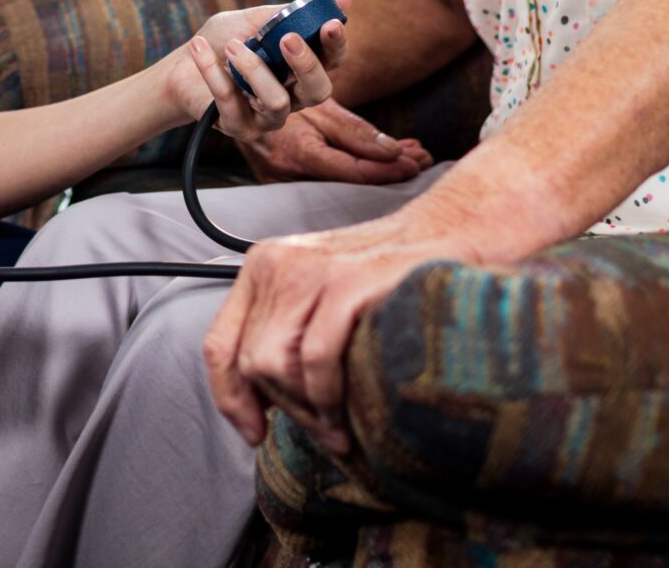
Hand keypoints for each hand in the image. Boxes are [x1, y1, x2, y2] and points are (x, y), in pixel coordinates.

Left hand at [163, 0, 350, 140]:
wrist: (178, 67)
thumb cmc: (223, 41)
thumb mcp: (256, 19)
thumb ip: (293, 12)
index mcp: (300, 68)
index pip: (332, 61)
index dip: (336, 44)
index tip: (331, 24)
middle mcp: (292, 96)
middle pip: (318, 91)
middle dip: (306, 64)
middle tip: (286, 38)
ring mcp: (267, 117)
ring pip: (276, 101)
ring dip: (253, 69)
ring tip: (231, 46)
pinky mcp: (239, 127)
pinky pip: (232, 102)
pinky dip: (213, 71)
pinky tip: (199, 47)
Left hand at [201, 203, 480, 455]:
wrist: (449, 234)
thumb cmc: (388, 279)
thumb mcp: (322, 297)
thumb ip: (286, 335)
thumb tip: (257, 408)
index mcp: (263, 266)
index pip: (219, 344)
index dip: (230, 398)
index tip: (254, 434)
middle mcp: (277, 263)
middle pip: (250, 361)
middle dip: (285, 410)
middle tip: (324, 432)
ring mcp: (310, 270)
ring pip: (275, 363)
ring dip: (307, 410)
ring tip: (339, 430)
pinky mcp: (347, 281)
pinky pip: (315, 357)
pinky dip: (327, 396)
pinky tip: (348, 415)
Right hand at [237, 101, 431, 186]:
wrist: (211, 90)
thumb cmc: (262, 87)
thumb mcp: (312, 105)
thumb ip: (352, 130)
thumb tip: (392, 151)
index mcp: (298, 153)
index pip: (355, 172)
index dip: (389, 169)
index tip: (416, 161)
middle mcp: (288, 173)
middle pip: (351, 181)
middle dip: (390, 169)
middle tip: (423, 158)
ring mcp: (281, 179)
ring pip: (340, 178)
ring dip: (376, 166)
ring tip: (410, 155)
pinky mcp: (279, 176)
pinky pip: (324, 173)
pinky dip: (353, 164)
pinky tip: (378, 158)